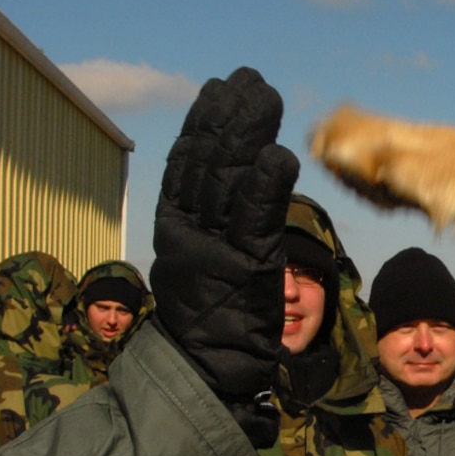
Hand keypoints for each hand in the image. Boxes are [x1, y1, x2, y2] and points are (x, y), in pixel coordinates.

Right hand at [150, 67, 299, 447]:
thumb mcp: (210, 264)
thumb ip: (222, 225)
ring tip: (263, 96)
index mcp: (175, 229)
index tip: (220, 90)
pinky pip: (255, 219)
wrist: (206, 376)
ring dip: (246, 135)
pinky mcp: (244, 270)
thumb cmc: (215, 322)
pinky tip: (280, 155)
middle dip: (228, 118)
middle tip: (248, 79)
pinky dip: (266, 185)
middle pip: (207, 163)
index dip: (204, 125)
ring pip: (227, 180)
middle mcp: (187, 234)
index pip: (188, 165)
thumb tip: (244, 185)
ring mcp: (213, 250)